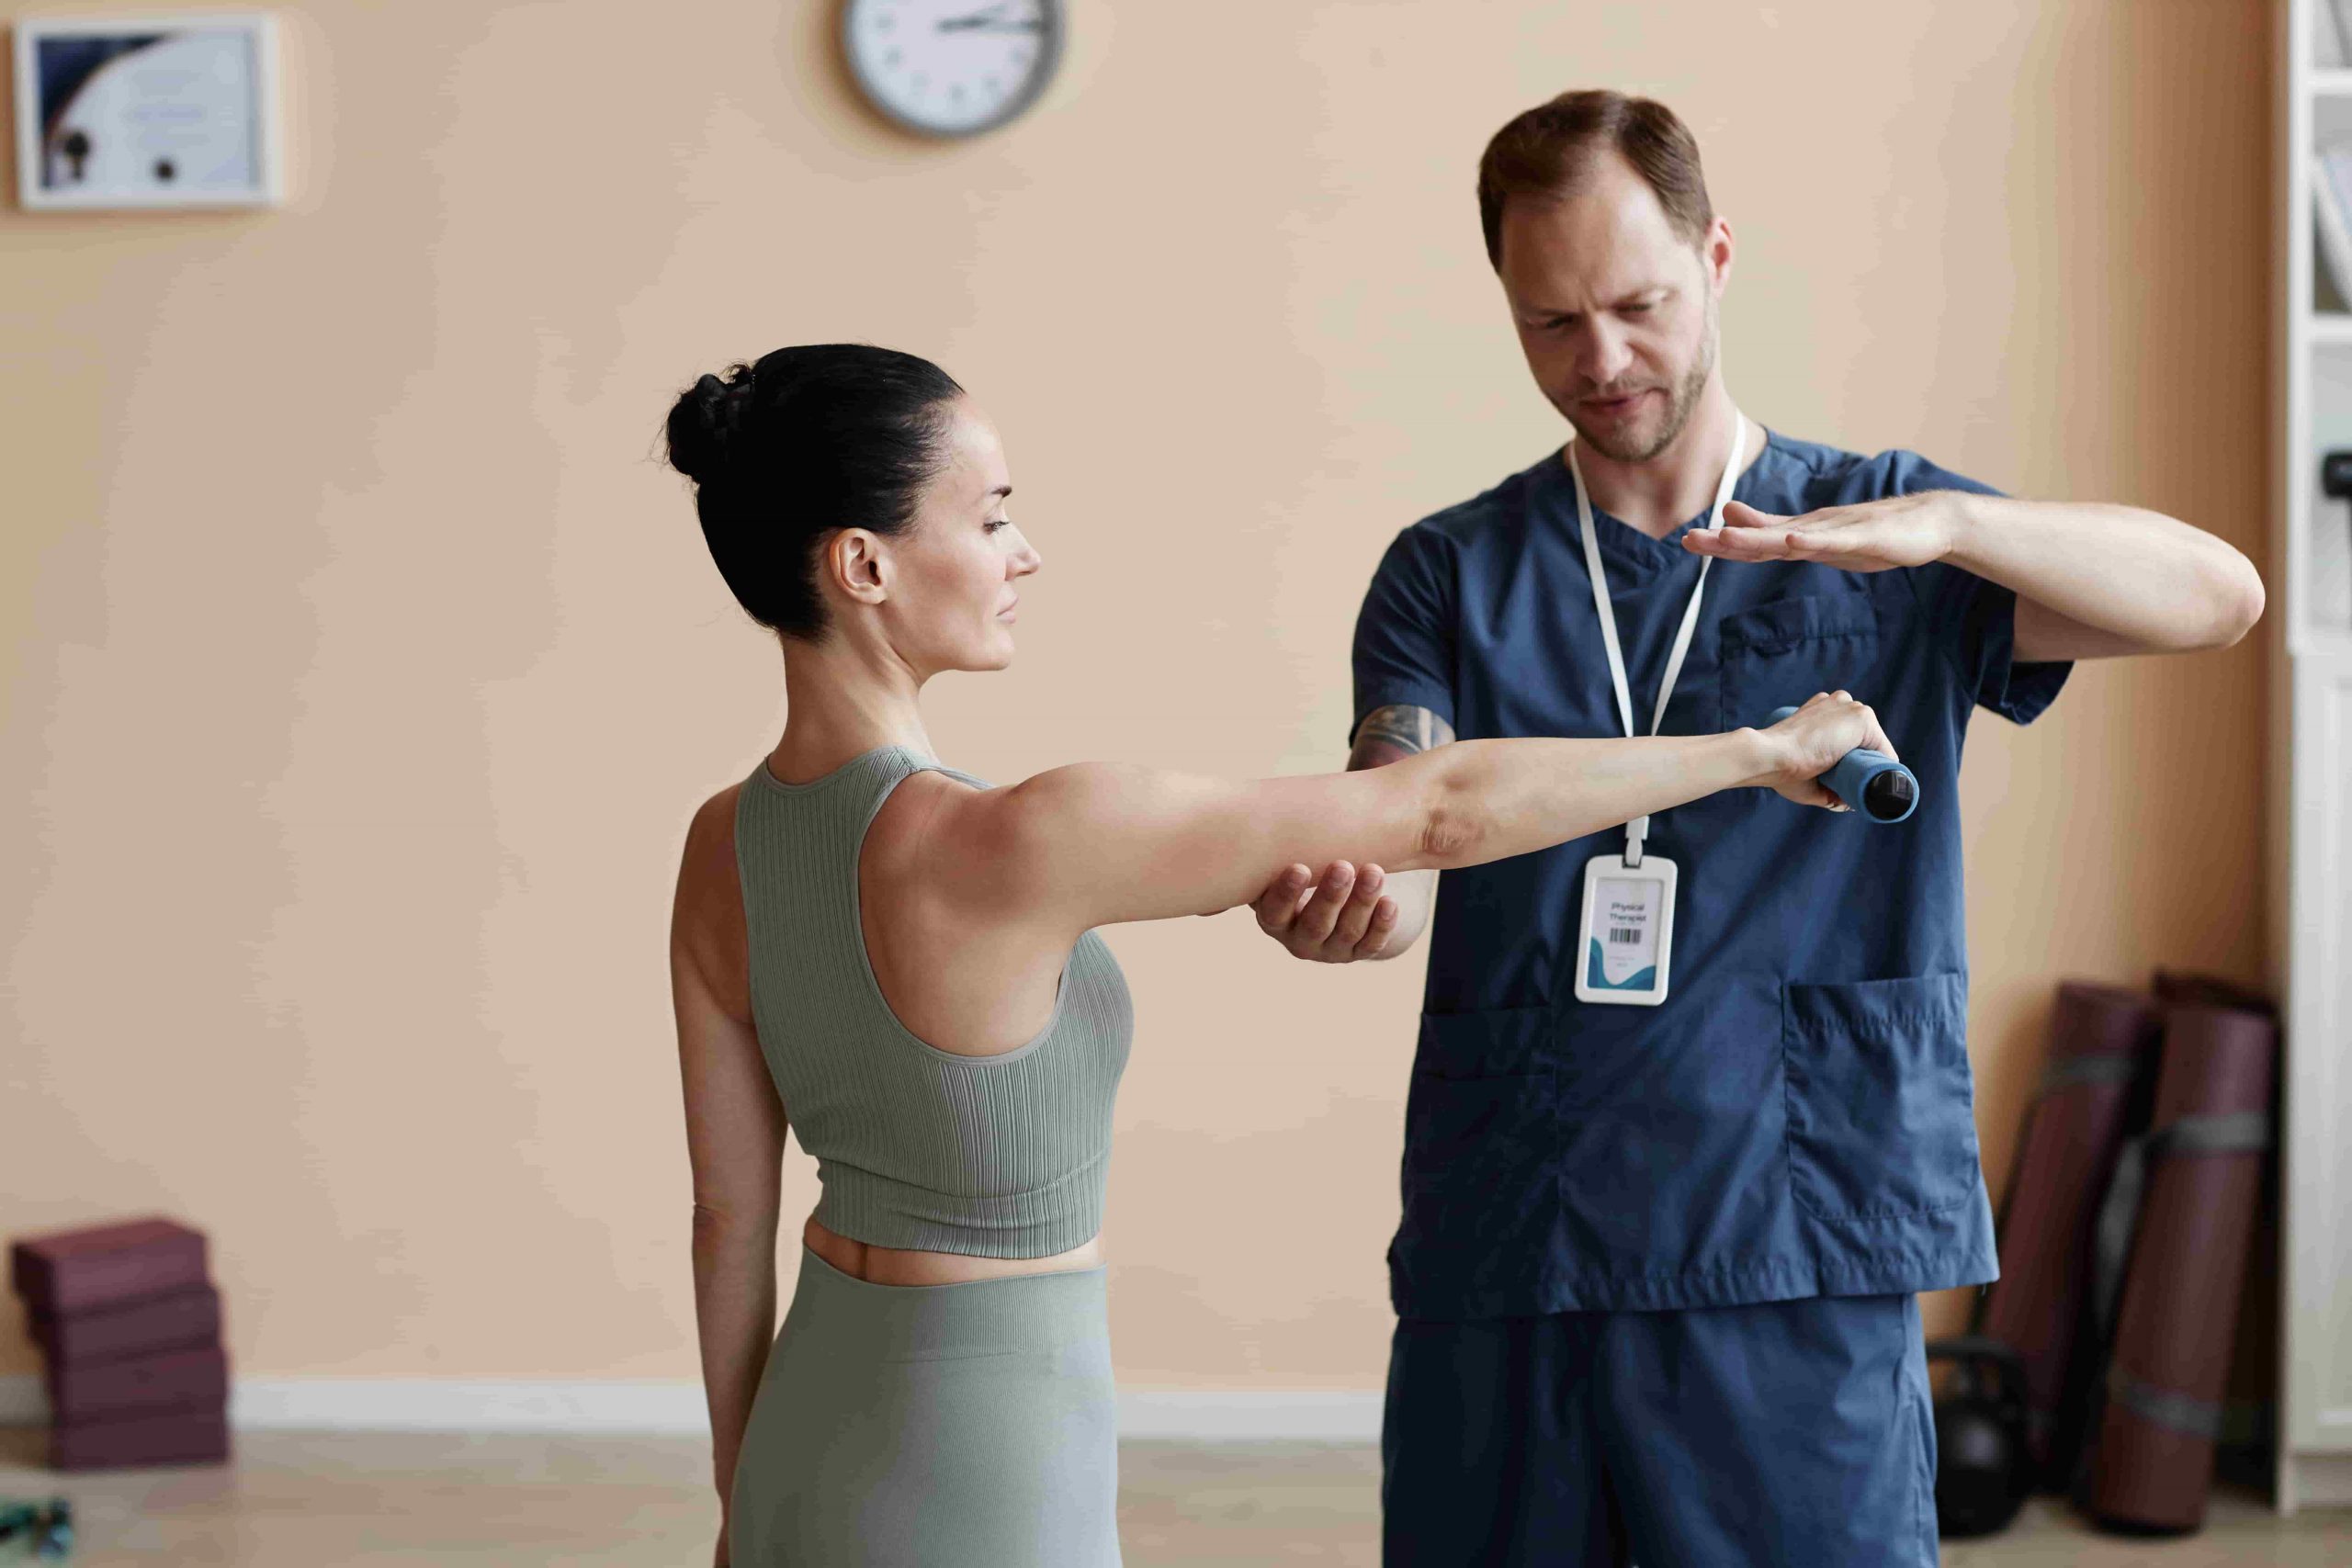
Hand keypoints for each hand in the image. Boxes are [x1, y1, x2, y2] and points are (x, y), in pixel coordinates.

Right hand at [1250, 860, 1399, 962]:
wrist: (1339, 897)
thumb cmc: (1307, 867)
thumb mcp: (1288, 861)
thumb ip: (1277, 847)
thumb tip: (1257, 809)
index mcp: (1273, 917)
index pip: (1274, 911)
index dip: (1286, 893)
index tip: (1300, 866)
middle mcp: (1299, 938)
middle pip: (1315, 923)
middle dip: (1330, 895)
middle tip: (1343, 865)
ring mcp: (1331, 949)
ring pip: (1347, 931)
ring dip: (1361, 901)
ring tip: (1374, 871)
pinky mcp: (1359, 951)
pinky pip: (1372, 943)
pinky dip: (1382, 924)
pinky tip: (1389, 903)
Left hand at [1683, 492, 1963, 570]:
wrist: (1929, 522)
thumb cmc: (1873, 533)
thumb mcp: (1824, 541)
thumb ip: (1786, 536)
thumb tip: (1741, 525)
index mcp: (1804, 534)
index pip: (1755, 541)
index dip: (1722, 542)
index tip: (1687, 540)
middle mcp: (1815, 529)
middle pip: (1764, 538)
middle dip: (1726, 540)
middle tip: (1689, 539)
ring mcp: (1839, 532)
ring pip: (1793, 538)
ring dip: (1759, 538)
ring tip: (1727, 537)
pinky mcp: (1865, 538)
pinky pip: (1835, 541)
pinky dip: (1812, 540)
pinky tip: (1793, 539)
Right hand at [1754, 691, 1895, 810]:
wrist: (1770, 755)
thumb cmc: (1779, 767)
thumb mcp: (1806, 774)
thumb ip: (1826, 788)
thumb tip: (1846, 804)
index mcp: (1823, 709)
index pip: (1851, 734)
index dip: (1853, 758)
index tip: (1848, 778)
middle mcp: (1839, 702)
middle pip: (1866, 739)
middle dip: (1862, 762)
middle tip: (1850, 785)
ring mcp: (1851, 708)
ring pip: (1875, 744)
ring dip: (1871, 765)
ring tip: (1857, 785)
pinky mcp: (1862, 718)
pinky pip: (1885, 751)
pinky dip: (1883, 769)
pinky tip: (1871, 782)